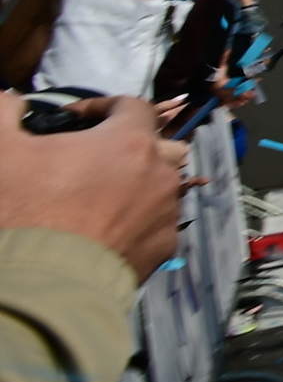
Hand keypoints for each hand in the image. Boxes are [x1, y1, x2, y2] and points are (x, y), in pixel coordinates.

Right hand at [0, 92, 188, 277]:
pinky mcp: (165, 248)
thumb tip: (10, 99)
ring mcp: (167, 213)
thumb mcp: (2, 152)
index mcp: (130, 142)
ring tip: (95, 197)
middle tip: (89, 158)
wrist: (46, 282)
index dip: (103, 106)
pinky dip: (135, 221)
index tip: (76, 119)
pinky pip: (155, 224)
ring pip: (159, 187)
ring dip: (134, 185)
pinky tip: (104, 230)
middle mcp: (160, 174)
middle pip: (156, 146)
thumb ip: (3, 113)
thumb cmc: (26, 210)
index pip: (134, 106)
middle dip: (127, 146)